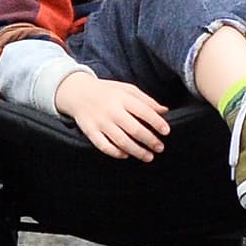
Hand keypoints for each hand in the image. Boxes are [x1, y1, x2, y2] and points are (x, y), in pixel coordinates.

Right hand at [53, 73, 170, 161]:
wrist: (78, 92)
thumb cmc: (107, 91)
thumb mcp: (127, 89)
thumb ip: (146, 100)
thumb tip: (164, 111)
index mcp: (122, 98)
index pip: (143, 111)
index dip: (157, 122)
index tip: (166, 131)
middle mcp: (112, 111)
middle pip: (134, 129)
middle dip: (149, 140)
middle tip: (160, 147)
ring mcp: (100, 122)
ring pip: (121, 141)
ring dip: (137, 151)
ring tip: (148, 156)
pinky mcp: (90, 132)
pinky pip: (104, 146)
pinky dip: (116, 153)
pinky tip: (126, 155)